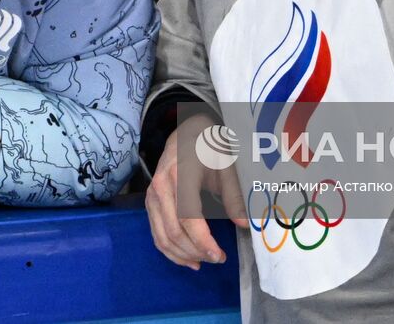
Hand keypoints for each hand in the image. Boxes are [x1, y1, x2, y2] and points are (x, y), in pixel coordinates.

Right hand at [145, 112, 247, 270]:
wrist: (187, 132)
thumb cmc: (209, 147)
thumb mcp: (226, 166)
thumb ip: (234, 196)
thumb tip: (244, 225)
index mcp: (180, 175)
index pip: (188, 218)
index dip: (203, 241)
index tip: (220, 256)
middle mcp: (160, 187)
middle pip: (174, 231)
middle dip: (196, 251)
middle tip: (218, 259)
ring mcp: (151, 196)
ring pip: (162, 237)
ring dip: (183, 255)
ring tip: (205, 262)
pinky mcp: (150, 204)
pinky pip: (156, 234)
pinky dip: (171, 251)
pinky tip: (188, 259)